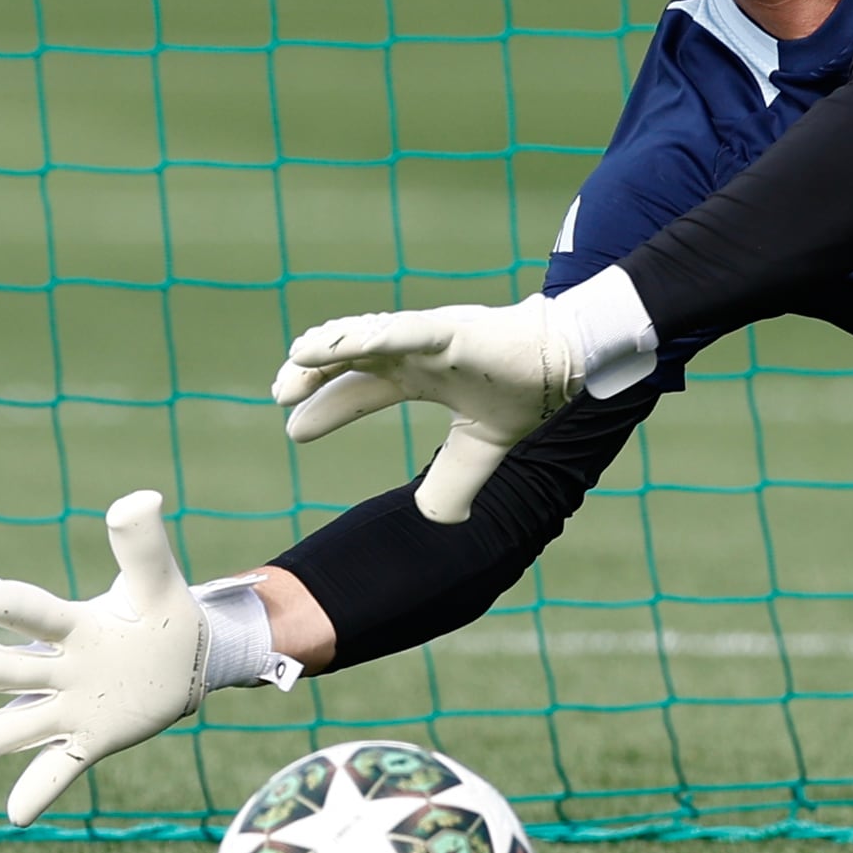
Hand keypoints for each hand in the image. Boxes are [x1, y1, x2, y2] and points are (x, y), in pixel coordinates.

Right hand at [0, 491, 208, 824]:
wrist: (183, 659)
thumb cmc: (159, 613)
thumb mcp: (157, 581)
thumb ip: (144, 545)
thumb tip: (139, 500)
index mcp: (71, 626)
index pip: (33, 613)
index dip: (11, 605)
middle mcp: (55, 669)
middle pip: (3, 670)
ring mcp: (65, 709)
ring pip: (9, 730)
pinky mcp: (84, 744)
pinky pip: (53, 773)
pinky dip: (35, 793)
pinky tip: (15, 815)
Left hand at [273, 293, 584, 523]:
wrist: (574, 364)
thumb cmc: (530, 390)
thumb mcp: (482, 450)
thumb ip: (455, 481)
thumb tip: (437, 522)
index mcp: (422, 375)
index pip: (364, 389)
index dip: (328, 408)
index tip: (292, 429)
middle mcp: (417, 351)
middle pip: (352, 360)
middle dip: (312, 375)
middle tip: (279, 396)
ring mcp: (431, 336)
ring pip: (366, 338)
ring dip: (327, 349)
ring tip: (293, 361)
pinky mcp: (451, 329)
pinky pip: (400, 332)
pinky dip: (363, 336)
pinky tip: (328, 344)